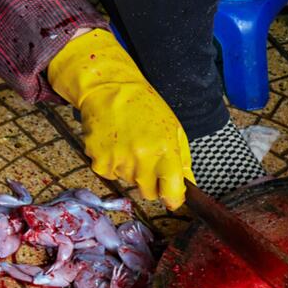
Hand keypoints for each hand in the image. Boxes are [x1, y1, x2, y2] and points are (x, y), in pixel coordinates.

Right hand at [48, 29, 193, 209]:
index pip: (172, 193)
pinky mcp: (98, 160)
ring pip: (128, 183)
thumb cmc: (145, 108)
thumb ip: (182, 161)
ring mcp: (118, 160)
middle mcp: (142, 159)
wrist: (109, 88)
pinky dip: (112, 165)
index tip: (172, 197)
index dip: (173, 199)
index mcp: (165, 151)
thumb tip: (189, 187)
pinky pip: (110, 175)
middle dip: (150, 183)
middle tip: (146, 158)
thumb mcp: (174, 129)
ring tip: (129, 144)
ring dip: (130, 170)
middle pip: (149, 194)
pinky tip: (114, 144)